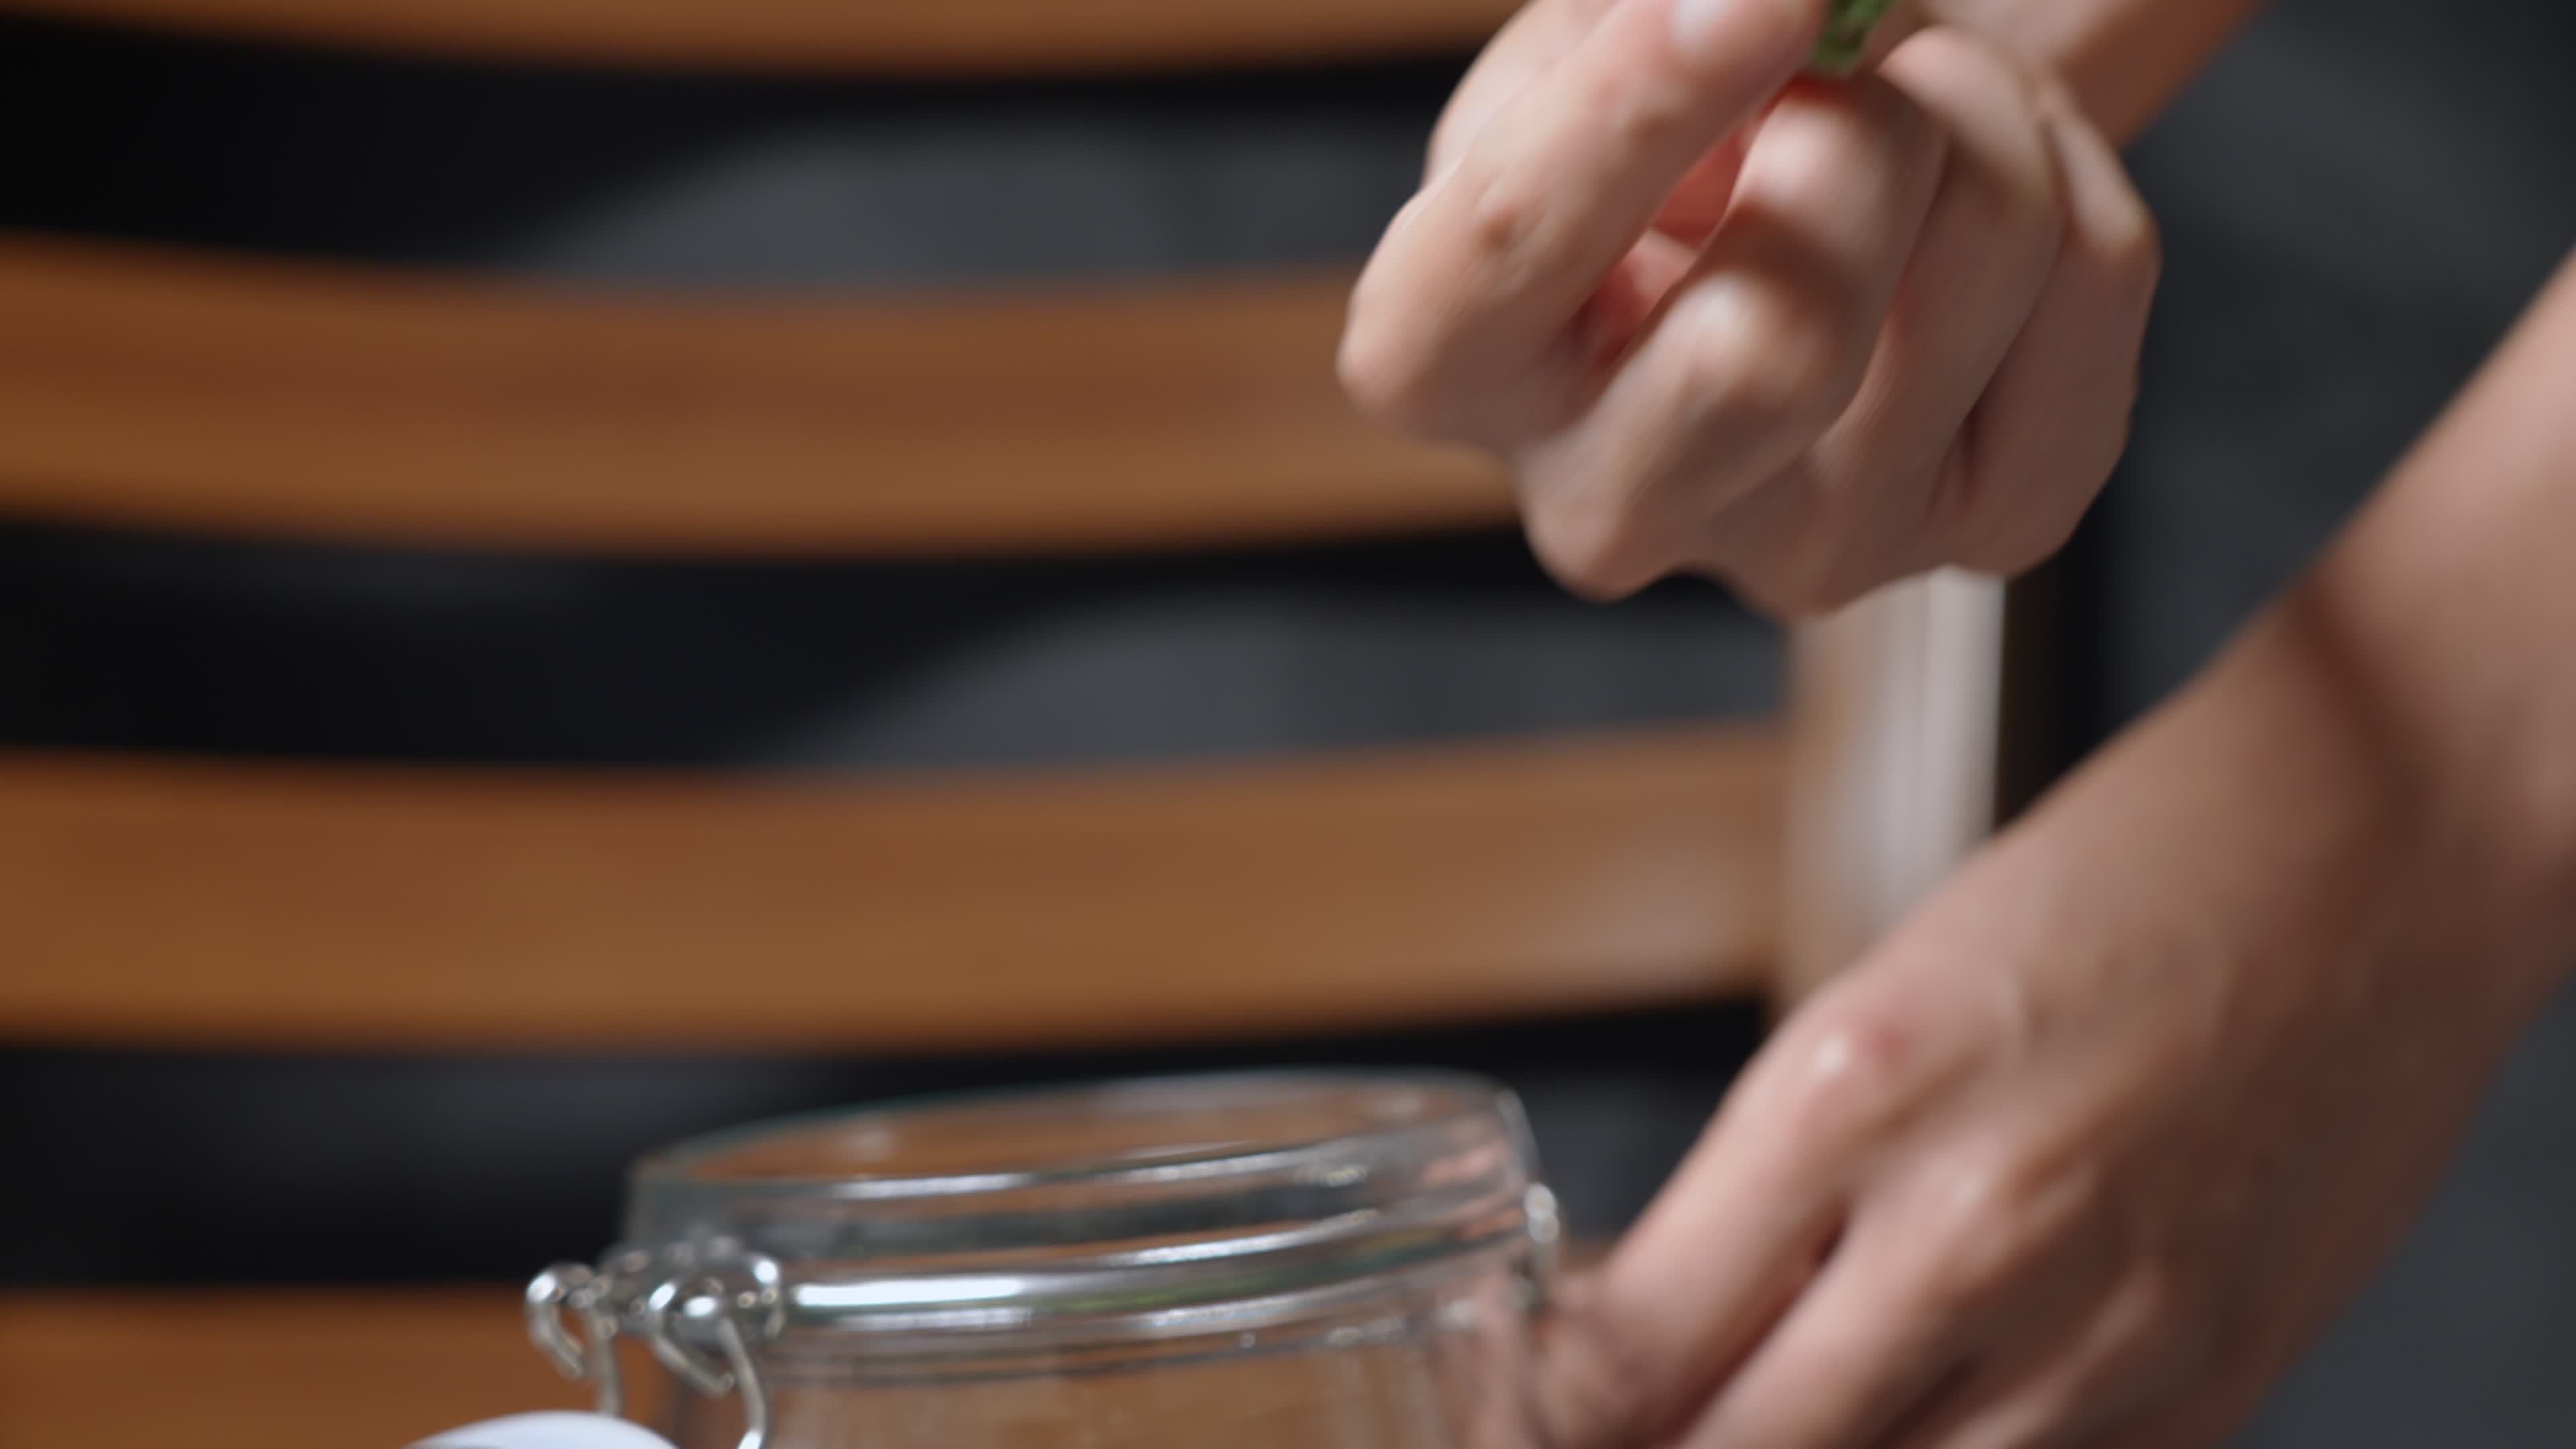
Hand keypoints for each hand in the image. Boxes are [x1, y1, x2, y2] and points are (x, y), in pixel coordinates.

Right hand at [1339, 0, 2157, 614]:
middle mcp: (1606, 506)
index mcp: (1447, 364)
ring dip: (1973, 103)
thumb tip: (1781, 2)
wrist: (1816, 183)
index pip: (1509, 253)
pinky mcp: (1986, 527)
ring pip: (1968, 268)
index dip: (1635, 106)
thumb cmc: (1678, 105)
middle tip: (1851, 45)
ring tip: (1914, 97)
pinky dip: (2070, 167)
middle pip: (1768, 349)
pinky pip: (2093, 280)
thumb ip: (1642, 10)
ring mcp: (1808, 547)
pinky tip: (1978, 194)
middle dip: (1854, 133)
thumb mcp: (1594, 27)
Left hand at [1525, 604, 2571, 1446]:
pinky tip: (1931, 1403)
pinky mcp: (2212, 1375)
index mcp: (1849, 1094)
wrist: (2378, 851)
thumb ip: (1776, 1181)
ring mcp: (2103, 1326)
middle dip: (1664, 1445)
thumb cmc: (2117, 883)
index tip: (1530, 1397)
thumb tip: (1660, 1316)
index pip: (1633, 1347)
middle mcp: (1970, 1230)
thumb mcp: (1881, 997)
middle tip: (1633, 1415)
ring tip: (1778, 1405)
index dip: (1552, 1404)